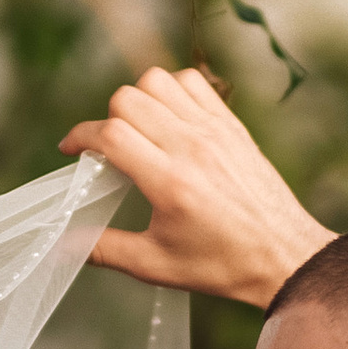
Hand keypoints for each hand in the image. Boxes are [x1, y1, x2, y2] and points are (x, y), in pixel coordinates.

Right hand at [61, 66, 333, 307]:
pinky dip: (172, 91)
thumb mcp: (156, 266)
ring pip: (158, 81)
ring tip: (140, 131)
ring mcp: (214, 130)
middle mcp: (192, 147)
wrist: (284, 256)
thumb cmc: (221, 265)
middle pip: (128, 100)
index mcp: (170, 183)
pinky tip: (170, 120)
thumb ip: (105, 250)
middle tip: (111, 151)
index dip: (80, 137)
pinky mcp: (231, 125)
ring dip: (138, 100)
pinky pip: (192, 82)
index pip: (111, 134)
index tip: (71, 151)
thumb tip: (63, 244)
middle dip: (107, 120)